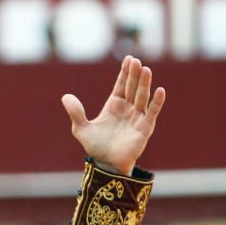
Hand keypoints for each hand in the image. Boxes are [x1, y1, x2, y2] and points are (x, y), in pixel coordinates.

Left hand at [61, 56, 166, 175]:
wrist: (106, 165)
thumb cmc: (95, 147)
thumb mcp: (81, 129)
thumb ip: (76, 113)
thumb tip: (65, 97)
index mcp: (113, 105)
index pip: (121, 85)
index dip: (125, 73)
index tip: (129, 59)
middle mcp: (127, 109)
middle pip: (132, 88)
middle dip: (134, 74)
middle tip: (136, 61)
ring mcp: (137, 117)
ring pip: (142, 97)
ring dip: (144, 84)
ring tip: (146, 69)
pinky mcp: (145, 128)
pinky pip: (152, 112)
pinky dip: (156, 102)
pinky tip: (160, 90)